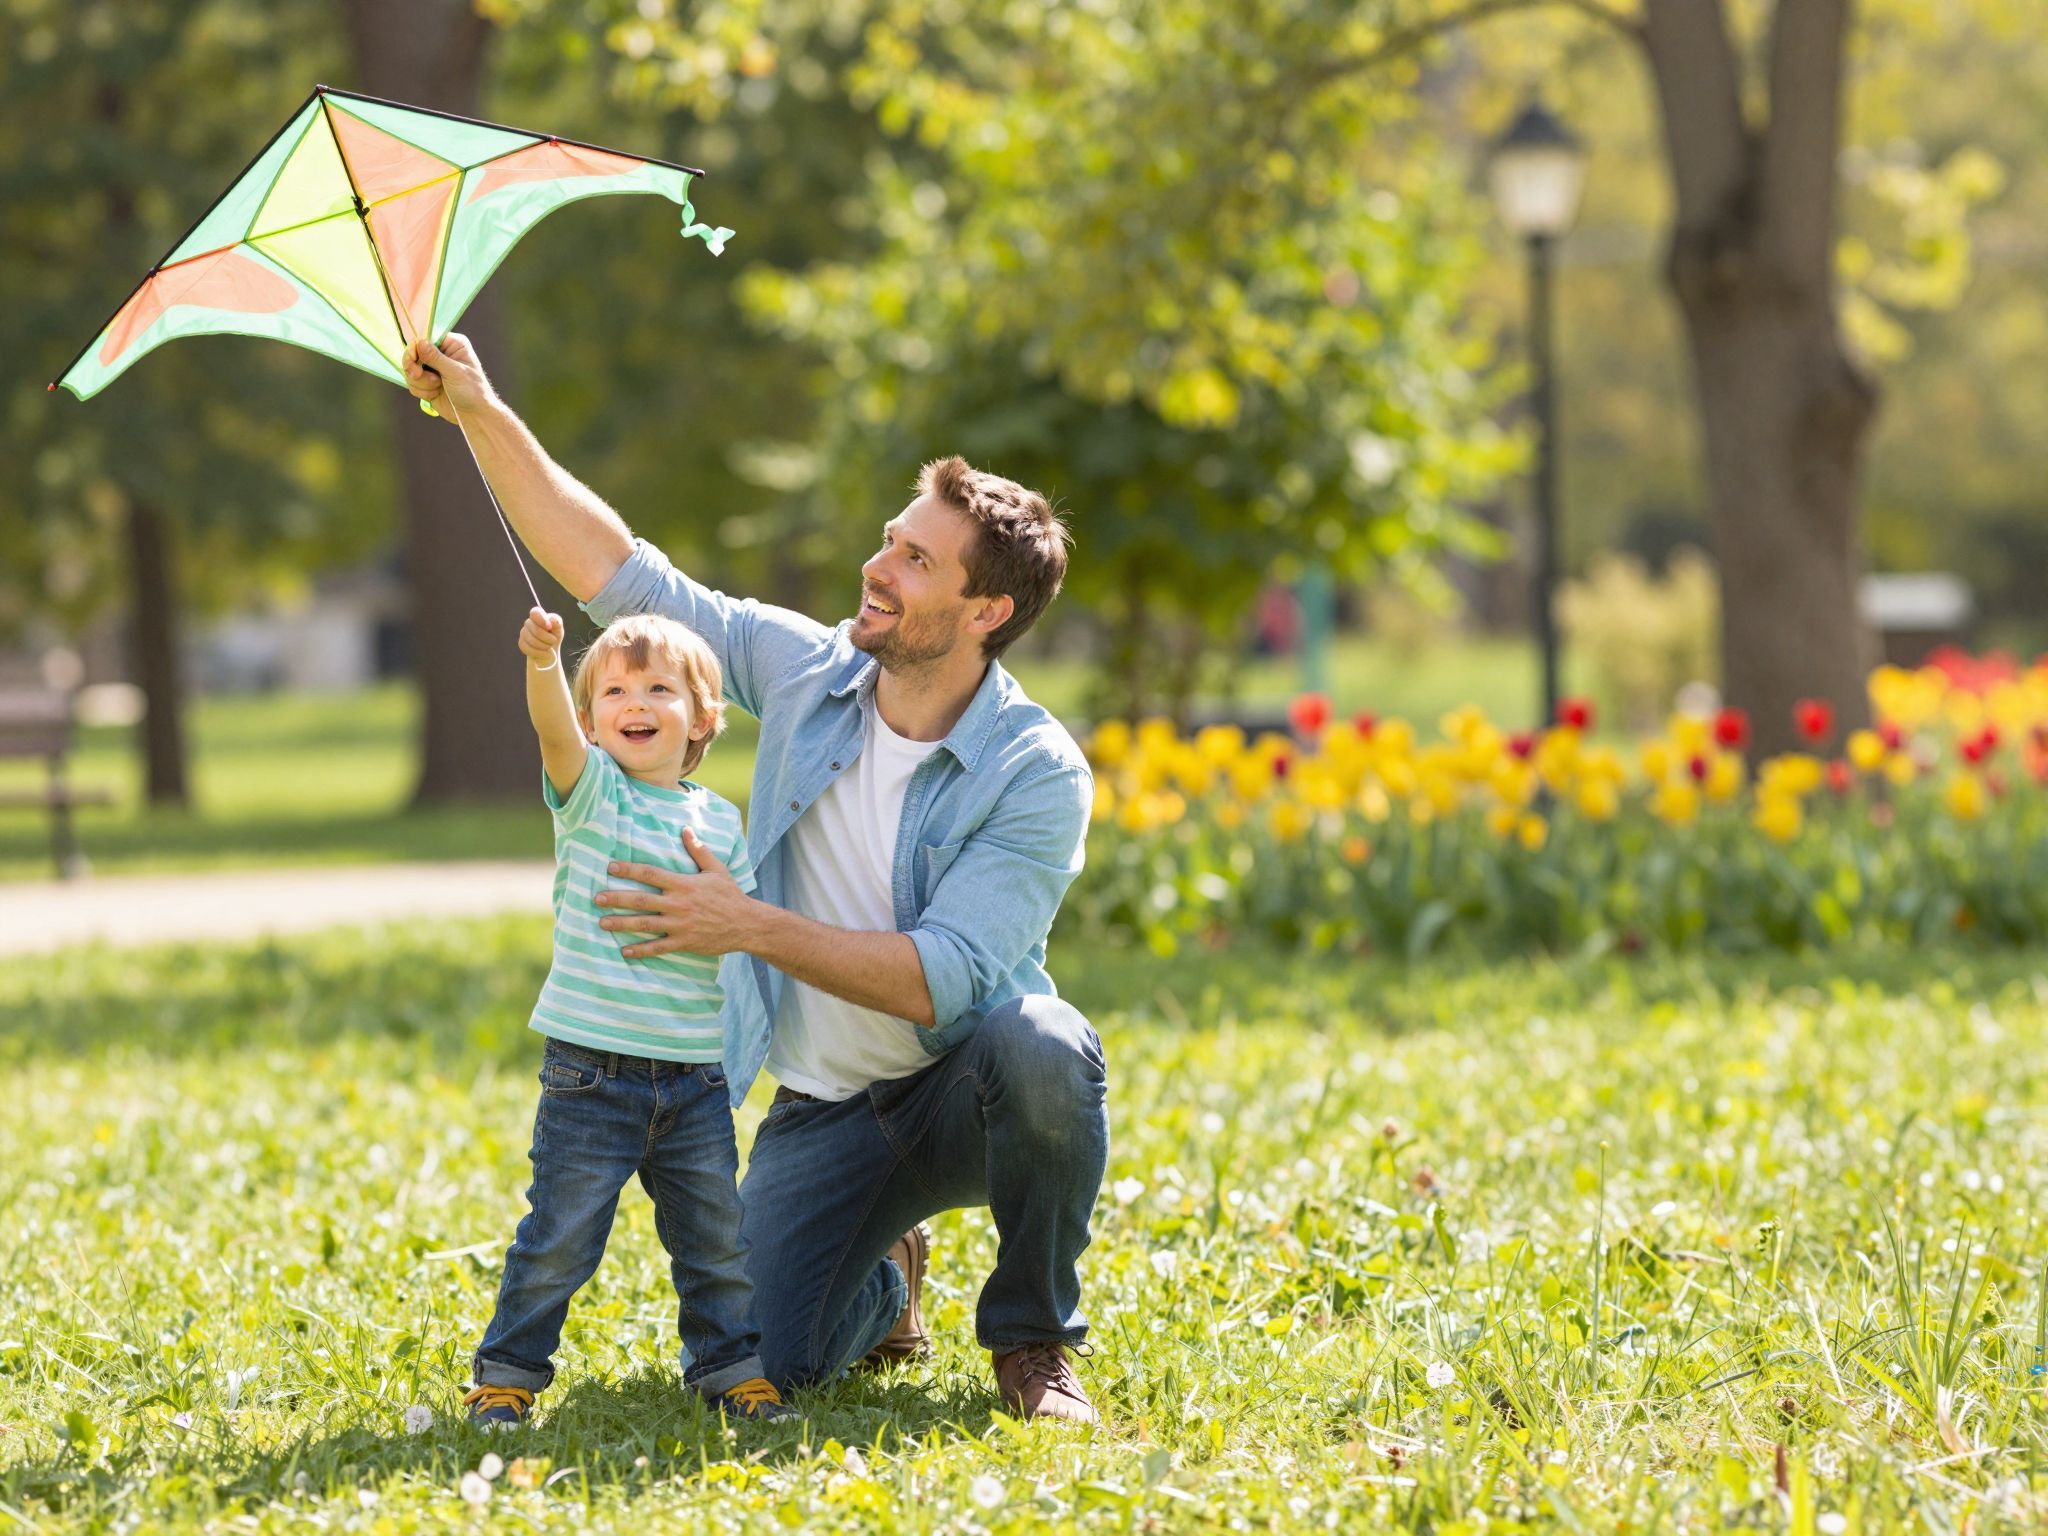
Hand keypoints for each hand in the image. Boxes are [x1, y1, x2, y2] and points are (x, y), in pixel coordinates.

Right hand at [404, 332, 493, 418]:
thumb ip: (436, 358)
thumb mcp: (455, 372)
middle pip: (413, 352)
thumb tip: (419, 342)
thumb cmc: (473, 392)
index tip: (413, 358)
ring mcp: (433, 368)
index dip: (416, 347)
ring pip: (410, 369)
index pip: (426, 337)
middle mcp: (441, 353)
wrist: (475, 416)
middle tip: (418, 375)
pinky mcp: (427, 382)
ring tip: (437, 388)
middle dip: (415, 367)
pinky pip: (412, 382)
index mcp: (452, 344)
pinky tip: (435, 395)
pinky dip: (421, 391)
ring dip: (421, 382)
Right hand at [519, 607, 564, 664]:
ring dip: (545, 646)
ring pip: (532, 641)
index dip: (542, 620)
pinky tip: (545, 653)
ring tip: (550, 647)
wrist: (550, 649)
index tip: (549, 627)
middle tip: (554, 641)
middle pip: (536, 630)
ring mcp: (523, 633)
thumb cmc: (554, 635)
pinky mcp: (521, 644)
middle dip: (548, 638)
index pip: (535, 612)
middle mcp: (528, 622)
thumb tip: (552, 620)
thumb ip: (557, 623)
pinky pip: (529, 649)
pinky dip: (540, 653)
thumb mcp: (559, 629)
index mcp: (538, 615)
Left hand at [597, 831, 754, 958]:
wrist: (747, 924)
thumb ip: (699, 850)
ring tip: (602, 923)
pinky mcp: (684, 942)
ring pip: (645, 924)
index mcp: (684, 884)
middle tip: (596, 898)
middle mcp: (678, 904)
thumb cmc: (730, 895)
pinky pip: (658, 948)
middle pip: (641, 900)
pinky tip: (625, 951)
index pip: (650, 874)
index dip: (629, 870)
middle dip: (617, 898)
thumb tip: (685, 829)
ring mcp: (680, 925)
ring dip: (622, 924)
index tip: (610, 867)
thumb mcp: (717, 869)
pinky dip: (641, 950)